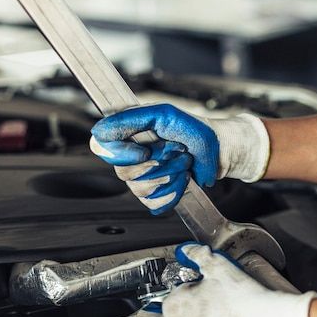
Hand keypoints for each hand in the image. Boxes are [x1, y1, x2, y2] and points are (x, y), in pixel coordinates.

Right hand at [90, 104, 269, 213]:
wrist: (217, 151)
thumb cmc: (192, 130)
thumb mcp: (162, 114)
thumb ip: (130, 119)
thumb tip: (100, 130)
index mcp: (127, 136)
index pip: (101, 147)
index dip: (119, 154)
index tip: (144, 151)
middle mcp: (130, 159)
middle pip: (123, 172)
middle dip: (158, 161)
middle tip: (177, 149)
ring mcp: (142, 180)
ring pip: (140, 188)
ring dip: (170, 173)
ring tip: (184, 161)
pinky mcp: (156, 196)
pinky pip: (154, 202)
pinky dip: (174, 190)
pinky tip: (183, 178)